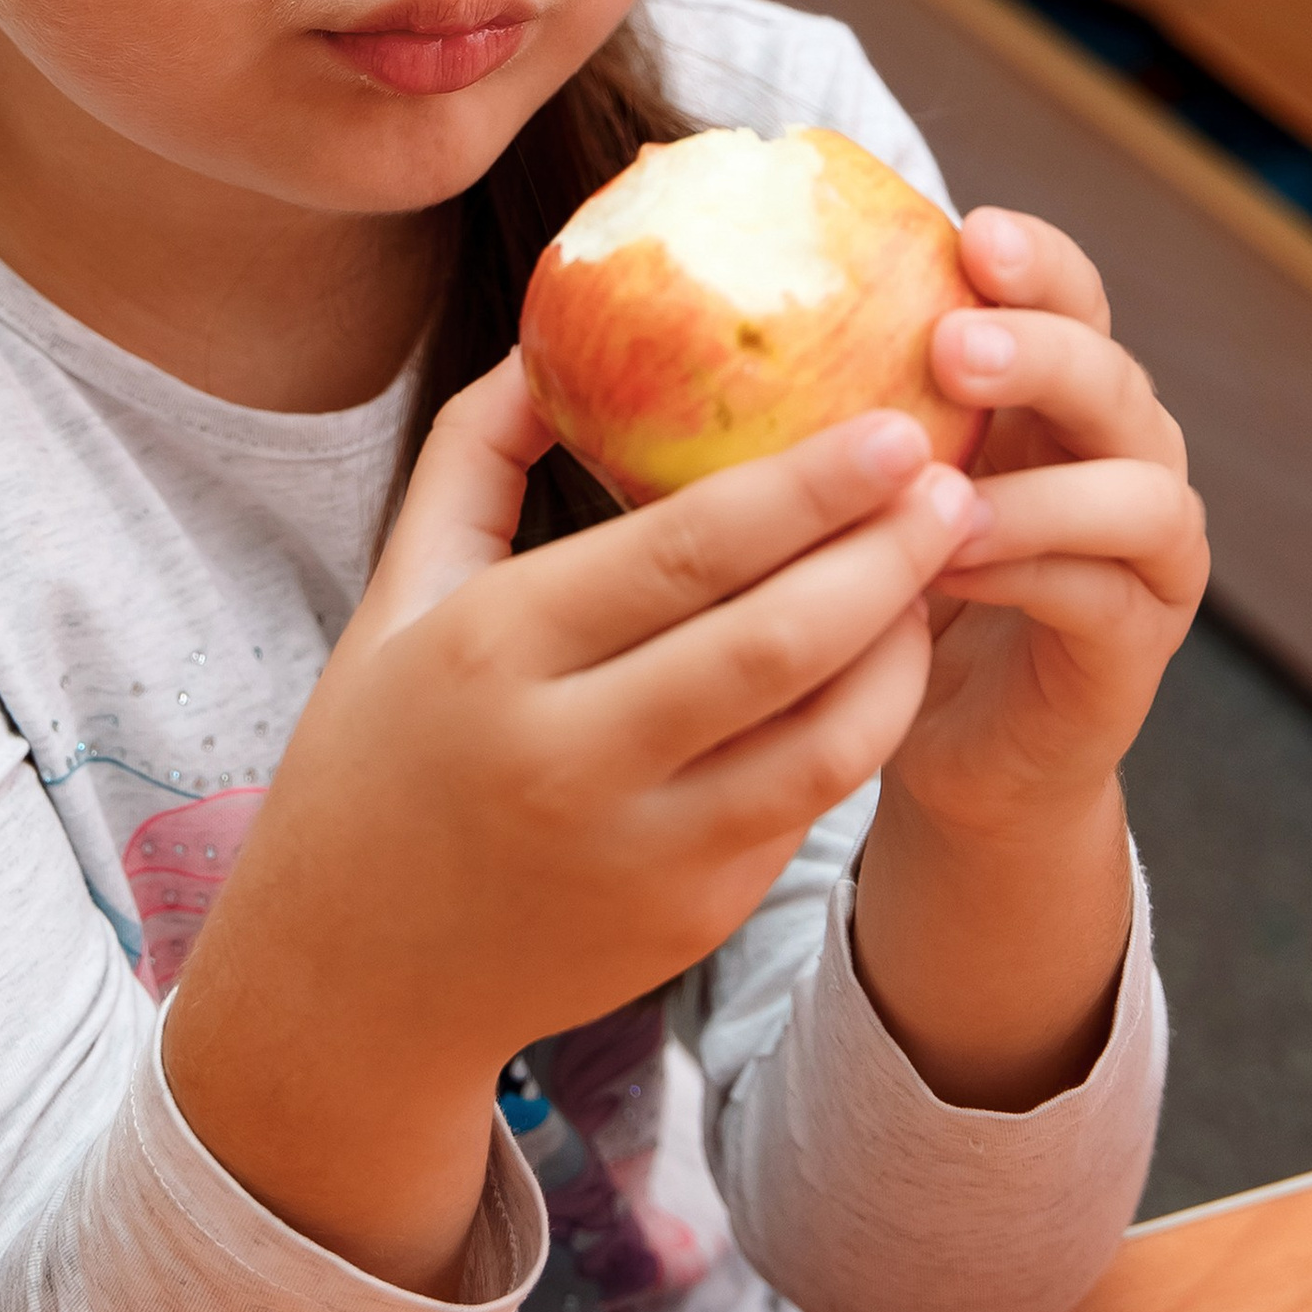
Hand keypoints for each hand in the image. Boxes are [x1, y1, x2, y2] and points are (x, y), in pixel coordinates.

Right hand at [164, 364, 982, 1293]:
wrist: (353, 978)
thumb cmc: (376, 755)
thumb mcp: (400, 590)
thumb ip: (474, 453)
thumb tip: (557, 333)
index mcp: (491, 650)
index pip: (681, 552)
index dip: (805, 487)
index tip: (892, 425)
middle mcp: (569, 757)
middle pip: (775, 642)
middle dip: (887, 554)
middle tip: (957, 482)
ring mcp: (641, 850)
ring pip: (823, 738)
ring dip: (903, 645)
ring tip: (939, 565)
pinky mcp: (692, 916)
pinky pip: (806, 803)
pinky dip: (862, 723)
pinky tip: (886, 655)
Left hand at [852, 205, 1207, 1111]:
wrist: (953, 750)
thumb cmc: (877, 594)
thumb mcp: (849, 489)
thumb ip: (815, 409)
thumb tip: (653, 317)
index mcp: (1044, 391)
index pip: (1064, 292)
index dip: (1032, 258)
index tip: (966, 231)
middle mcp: (1114, 451)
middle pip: (1112, 369)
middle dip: (1041, 348)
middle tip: (952, 346)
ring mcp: (1145, 547)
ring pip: (1139, 484)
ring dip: (1042, 483)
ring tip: (947, 491)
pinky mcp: (1138, 636)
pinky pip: (1106, 588)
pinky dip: (1037, 571)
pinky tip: (956, 569)